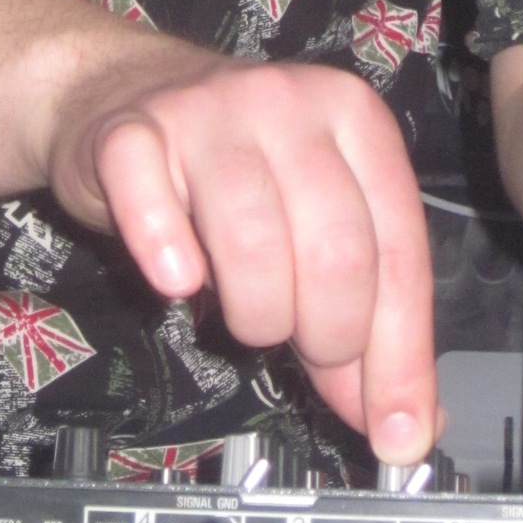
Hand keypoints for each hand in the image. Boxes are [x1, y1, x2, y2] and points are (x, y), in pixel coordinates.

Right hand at [46, 47, 436, 462]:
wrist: (121, 91)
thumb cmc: (234, 167)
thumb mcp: (312, 225)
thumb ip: (362, 315)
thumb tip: (401, 423)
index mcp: (354, 117)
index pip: (399, 248)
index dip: (399, 353)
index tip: (394, 431)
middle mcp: (288, 101)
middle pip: (336, 249)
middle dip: (327, 335)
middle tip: (301, 348)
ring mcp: (207, 111)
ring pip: (252, 240)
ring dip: (254, 313)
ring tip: (244, 315)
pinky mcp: (130, 132)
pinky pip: (151, 203)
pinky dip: (165, 253)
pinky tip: (177, 279)